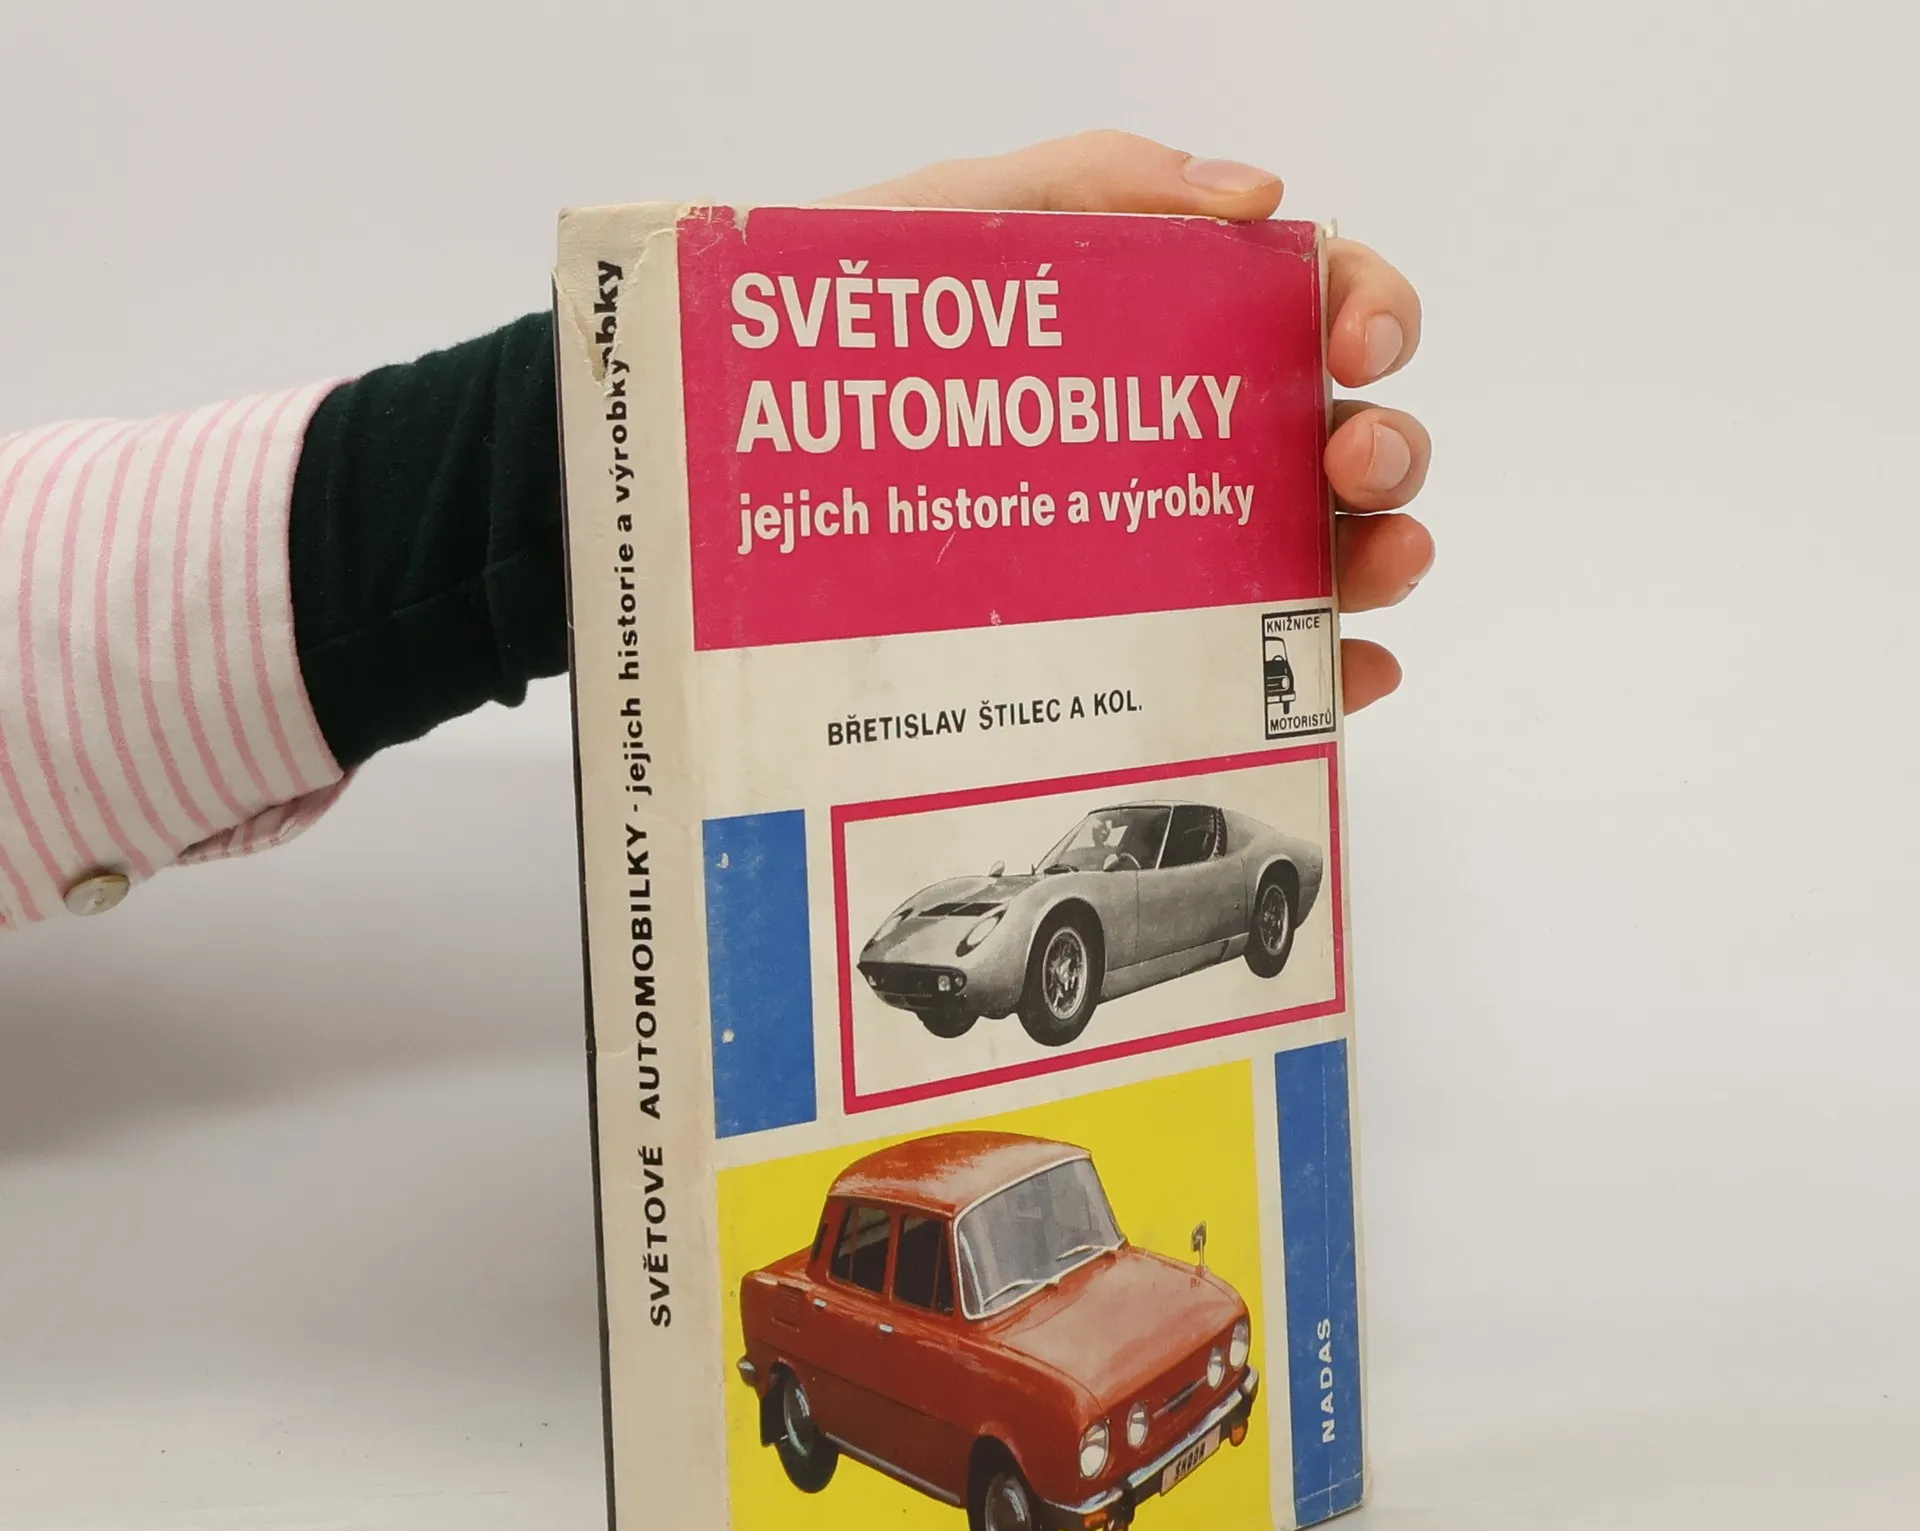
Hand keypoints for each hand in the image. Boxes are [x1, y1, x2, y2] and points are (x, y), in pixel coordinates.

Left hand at [826, 132, 1429, 714]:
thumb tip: (1260, 196)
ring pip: (1324, 555)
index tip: (1352, 342)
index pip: (1312, 308)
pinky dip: (1328, 676)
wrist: (737, 459)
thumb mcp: (958, 223)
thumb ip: (1100, 183)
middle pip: (1340, 440)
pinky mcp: (1146, 653)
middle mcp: (1191, 445)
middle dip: (1384, 445)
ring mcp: (1176, 556)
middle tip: (1350, 460)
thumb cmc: (842, 332)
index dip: (1368, 310)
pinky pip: (1263, 673)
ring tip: (1371, 563)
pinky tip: (1348, 675)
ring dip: (1380, 554)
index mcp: (1171, 333)